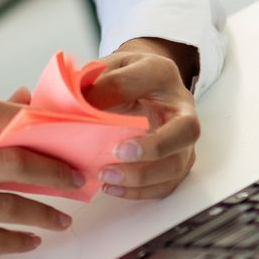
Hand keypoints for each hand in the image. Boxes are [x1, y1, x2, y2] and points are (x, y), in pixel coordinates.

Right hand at [0, 97, 82, 258]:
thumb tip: (22, 96)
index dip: (29, 118)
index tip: (59, 131)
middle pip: (9, 160)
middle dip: (53, 170)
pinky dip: (19, 240)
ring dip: (44, 212)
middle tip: (76, 179)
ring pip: (7, 204)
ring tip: (63, 219)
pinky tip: (32, 240)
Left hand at [85, 39, 201, 200]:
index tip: (86, 108)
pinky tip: (112, 188)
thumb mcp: (105, 67)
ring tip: (106, 176)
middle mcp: (182, 106)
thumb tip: (72, 107)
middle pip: (186, 130)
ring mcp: (183, 138)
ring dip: (141, 177)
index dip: (115, 94)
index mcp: (160, 73)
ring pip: (177, 164)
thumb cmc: (123, 76)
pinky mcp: (177, 161)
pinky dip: (138, 191)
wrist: (143, 83)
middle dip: (154, 147)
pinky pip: (166, 184)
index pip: (144, 80)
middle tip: (117, 153)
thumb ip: (93, 82)